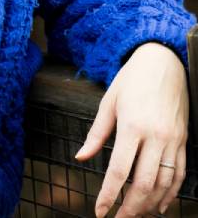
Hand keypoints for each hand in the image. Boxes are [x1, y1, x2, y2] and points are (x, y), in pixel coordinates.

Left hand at [75, 42, 187, 216]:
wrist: (164, 61)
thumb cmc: (132, 79)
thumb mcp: (109, 101)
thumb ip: (97, 133)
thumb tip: (80, 157)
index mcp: (133, 125)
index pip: (119, 170)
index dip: (108, 195)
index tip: (100, 211)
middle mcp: (155, 136)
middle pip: (144, 183)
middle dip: (130, 208)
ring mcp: (172, 140)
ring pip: (164, 183)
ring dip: (150, 205)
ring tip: (136, 215)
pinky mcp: (183, 141)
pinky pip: (179, 174)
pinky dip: (171, 194)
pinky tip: (161, 205)